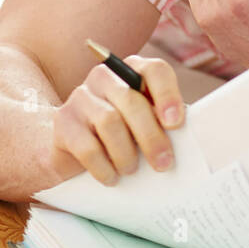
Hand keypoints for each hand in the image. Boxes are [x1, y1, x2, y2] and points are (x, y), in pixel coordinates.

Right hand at [50, 55, 185, 185]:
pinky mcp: (62, 122)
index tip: (176, 124)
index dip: (168, 95)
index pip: (154, 70)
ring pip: (110, 122)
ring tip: (132, 169)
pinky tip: (112, 177)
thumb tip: (186, 138)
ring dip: (126, 153)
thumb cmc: (123, 134)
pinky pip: (86, 146)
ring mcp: (80, 97)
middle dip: (151, 136)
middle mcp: (104, 78)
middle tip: (164, 163)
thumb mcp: (146, 122)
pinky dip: (104, 167)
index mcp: (131, 71)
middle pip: (132, 101)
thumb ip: (163, 121)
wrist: (73, 148)